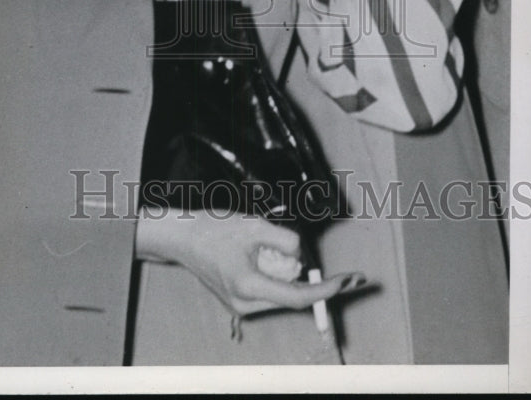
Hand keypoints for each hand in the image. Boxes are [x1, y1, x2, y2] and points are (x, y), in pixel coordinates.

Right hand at [136, 209, 363, 316]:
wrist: (181, 237)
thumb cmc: (213, 228)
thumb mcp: (254, 225)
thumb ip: (285, 241)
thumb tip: (303, 257)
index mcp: (249, 287)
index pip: (299, 296)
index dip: (327, 289)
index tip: (349, 280)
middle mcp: (246, 304)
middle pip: (291, 295)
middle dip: (301, 273)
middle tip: (292, 248)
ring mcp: (240, 306)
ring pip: (280, 292)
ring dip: (284, 272)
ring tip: (259, 245)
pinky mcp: (238, 301)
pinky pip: (268, 290)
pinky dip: (273, 274)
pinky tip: (254, 253)